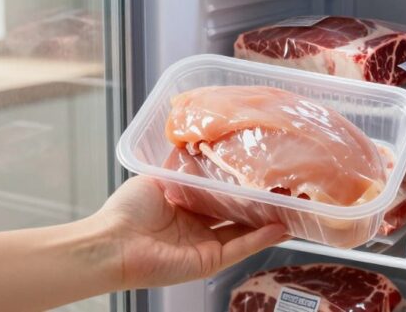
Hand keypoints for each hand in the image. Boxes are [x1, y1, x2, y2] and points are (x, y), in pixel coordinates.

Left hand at [92, 175, 286, 289]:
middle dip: (260, 203)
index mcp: (185, 208)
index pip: (220, 196)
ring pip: (244, 233)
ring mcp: (204, 246)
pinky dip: (261, 239)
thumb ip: (180, 166)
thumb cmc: (125, 211)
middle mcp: (197, 228)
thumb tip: (193, 144)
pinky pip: (239, 248)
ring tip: (294, 207)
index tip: (259, 171)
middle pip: (237, 215)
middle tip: (284, 188)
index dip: (240, 185)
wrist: (112, 242)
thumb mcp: (157, 178)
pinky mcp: (207, 261)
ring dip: (269, 222)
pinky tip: (281, 227)